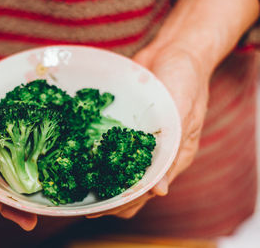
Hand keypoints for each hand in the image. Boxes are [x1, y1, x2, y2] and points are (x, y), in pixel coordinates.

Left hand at [87, 44, 209, 218]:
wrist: (175, 49)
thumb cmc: (186, 78)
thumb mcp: (183, 114)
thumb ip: (172, 151)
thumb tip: (159, 192)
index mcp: (172, 157)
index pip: (144, 193)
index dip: (121, 204)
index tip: (95, 211)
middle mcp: (154, 153)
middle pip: (128, 185)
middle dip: (105, 196)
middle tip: (78, 199)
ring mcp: (138, 138)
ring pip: (116, 166)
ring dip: (98, 176)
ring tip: (74, 182)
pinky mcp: (126, 123)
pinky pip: (109, 141)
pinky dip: (97, 151)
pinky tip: (77, 153)